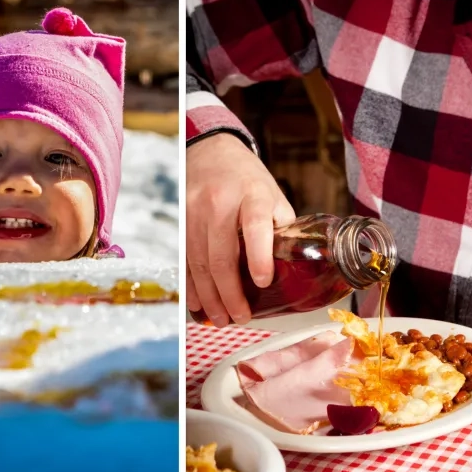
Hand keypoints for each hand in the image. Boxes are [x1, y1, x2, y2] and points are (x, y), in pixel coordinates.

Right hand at [186, 133, 295, 326]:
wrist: (211, 152)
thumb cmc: (248, 180)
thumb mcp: (273, 195)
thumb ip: (281, 227)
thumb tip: (292, 265)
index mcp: (252, 194)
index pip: (254, 226)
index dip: (258, 257)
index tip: (263, 282)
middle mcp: (219, 202)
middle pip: (221, 255)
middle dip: (229, 293)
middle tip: (239, 318)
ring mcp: (195, 211)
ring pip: (199, 262)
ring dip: (209, 296)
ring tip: (220, 319)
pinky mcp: (180, 220)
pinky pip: (184, 259)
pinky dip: (190, 285)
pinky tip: (197, 303)